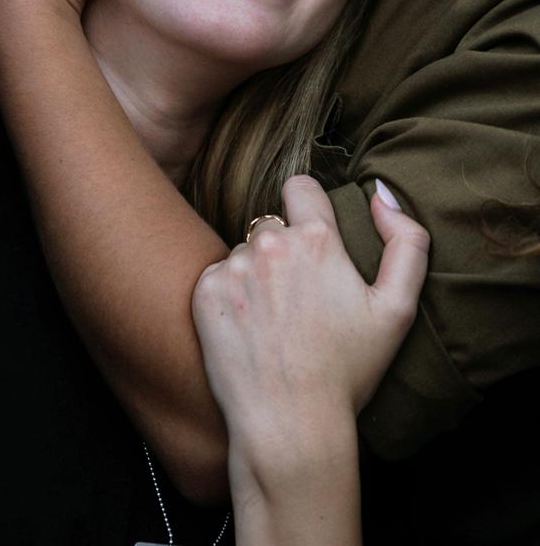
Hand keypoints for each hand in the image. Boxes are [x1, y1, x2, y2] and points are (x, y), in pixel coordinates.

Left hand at [192, 175, 428, 453]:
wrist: (290, 425)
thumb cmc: (347, 371)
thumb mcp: (398, 308)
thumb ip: (406, 241)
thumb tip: (381, 192)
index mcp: (317, 239)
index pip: (302, 187)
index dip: (309, 207)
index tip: (315, 240)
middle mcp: (270, 243)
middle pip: (273, 225)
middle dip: (286, 250)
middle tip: (300, 300)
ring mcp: (233, 266)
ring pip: (246, 252)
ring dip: (257, 273)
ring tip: (274, 322)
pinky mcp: (205, 292)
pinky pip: (219, 275)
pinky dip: (231, 296)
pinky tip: (249, 330)